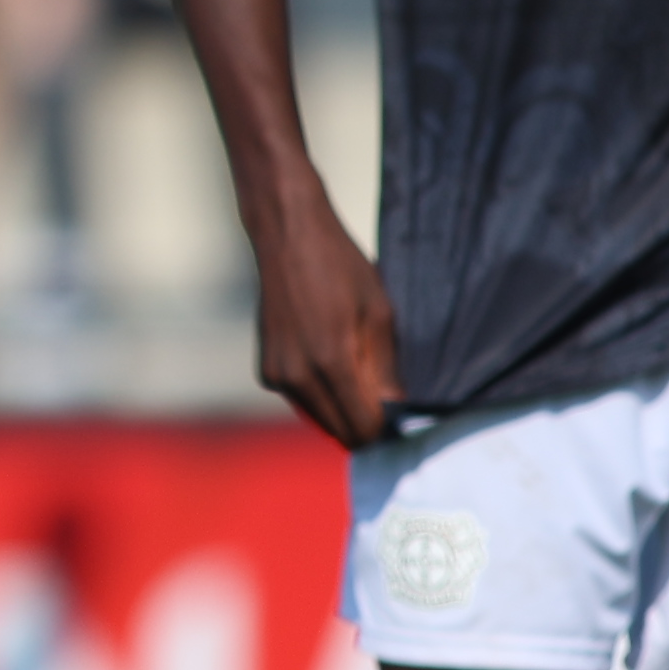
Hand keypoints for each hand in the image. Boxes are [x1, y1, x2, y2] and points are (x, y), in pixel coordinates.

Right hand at [240, 195, 404, 450]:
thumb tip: (396, 412)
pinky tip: (333, 364)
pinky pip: (302, 400)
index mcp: (331, 362)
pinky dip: (321, 395)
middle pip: (340, 432)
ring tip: (361, 378)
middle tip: (387, 404)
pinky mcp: (266, 370)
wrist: (288, 237)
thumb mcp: (379, 314)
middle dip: (365, 425)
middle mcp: (298, 377)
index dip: (387, 431)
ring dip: (343, 411)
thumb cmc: (339, 267)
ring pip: (320, 418)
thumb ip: (386, 371)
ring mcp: (277, 375)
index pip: (363, 428)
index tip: (402, 421)